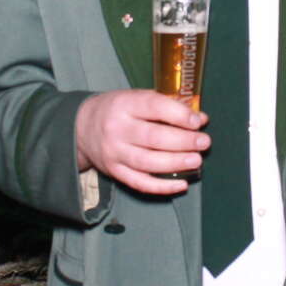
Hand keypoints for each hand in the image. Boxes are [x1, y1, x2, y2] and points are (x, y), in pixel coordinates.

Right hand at [74, 89, 207, 193]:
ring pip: (148, 162)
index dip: (178, 115)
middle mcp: (117, 129)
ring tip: (196, 160)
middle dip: (183, 141)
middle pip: (153, 138)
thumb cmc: (117, 110)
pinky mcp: (114, 172)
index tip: (198, 121)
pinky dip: (162, 187)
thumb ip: (167, 106)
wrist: (81, 127)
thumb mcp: (136, 98)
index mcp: (124, 105)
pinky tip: (181, 184)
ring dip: (176, 163)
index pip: (153, 107)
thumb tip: (199, 119)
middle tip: (204, 143)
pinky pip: (140, 183)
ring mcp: (115, 153)